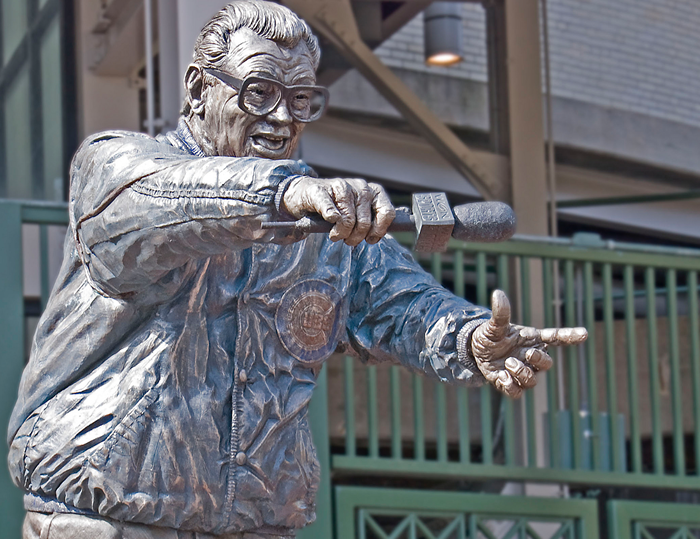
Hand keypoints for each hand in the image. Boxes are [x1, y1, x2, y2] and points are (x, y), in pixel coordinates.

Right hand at [281, 177, 394, 245]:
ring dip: (341, 233)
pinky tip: (328, 221)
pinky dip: (330, 220)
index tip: (369, 238)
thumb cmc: (336, 208)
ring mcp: (341, 186)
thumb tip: (378, 236)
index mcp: (373, 192)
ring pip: (348, 220)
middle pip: (365, 223)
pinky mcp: (320, 191)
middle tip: (347, 239)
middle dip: (355, 237)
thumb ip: (371, 222)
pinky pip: (330, 211)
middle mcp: (360, 186)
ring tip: (335, 234)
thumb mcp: (358, 213)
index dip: (379, 230)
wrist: (304, 194)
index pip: (387, 213)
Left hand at [471, 290, 586, 397]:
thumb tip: (498, 294)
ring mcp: (521, 372)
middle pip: (547, 363)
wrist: (476, 351)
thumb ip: (500, 314)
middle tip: (527, 354)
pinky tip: (501, 377)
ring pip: (532, 380)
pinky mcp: (509, 384)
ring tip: (508, 363)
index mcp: (531, 339)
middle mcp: (530, 357)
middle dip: (539, 360)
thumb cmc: (491, 336)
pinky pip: (517, 392)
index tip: (584, 333)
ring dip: (522, 373)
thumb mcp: (494, 325)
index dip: (570, 336)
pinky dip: (511, 386)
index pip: (555, 338)